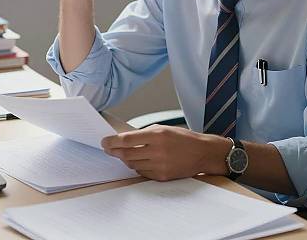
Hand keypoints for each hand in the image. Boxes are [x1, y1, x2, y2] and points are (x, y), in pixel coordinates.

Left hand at [101, 125, 230, 180]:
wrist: (202, 153)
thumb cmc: (183, 138)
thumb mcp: (164, 129)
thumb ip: (144, 134)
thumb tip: (124, 139)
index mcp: (157, 135)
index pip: (127, 140)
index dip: (113, 142)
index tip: (104, 142)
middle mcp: (158, 151)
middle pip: (127, 154)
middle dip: (115, 152)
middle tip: (109, 149)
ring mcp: (160, 166)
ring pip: (133, 165)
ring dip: (126, 159)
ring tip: (124, 153)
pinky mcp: (162, 177)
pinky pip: (142, 173)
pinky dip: (138, 167)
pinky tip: (139, 161)